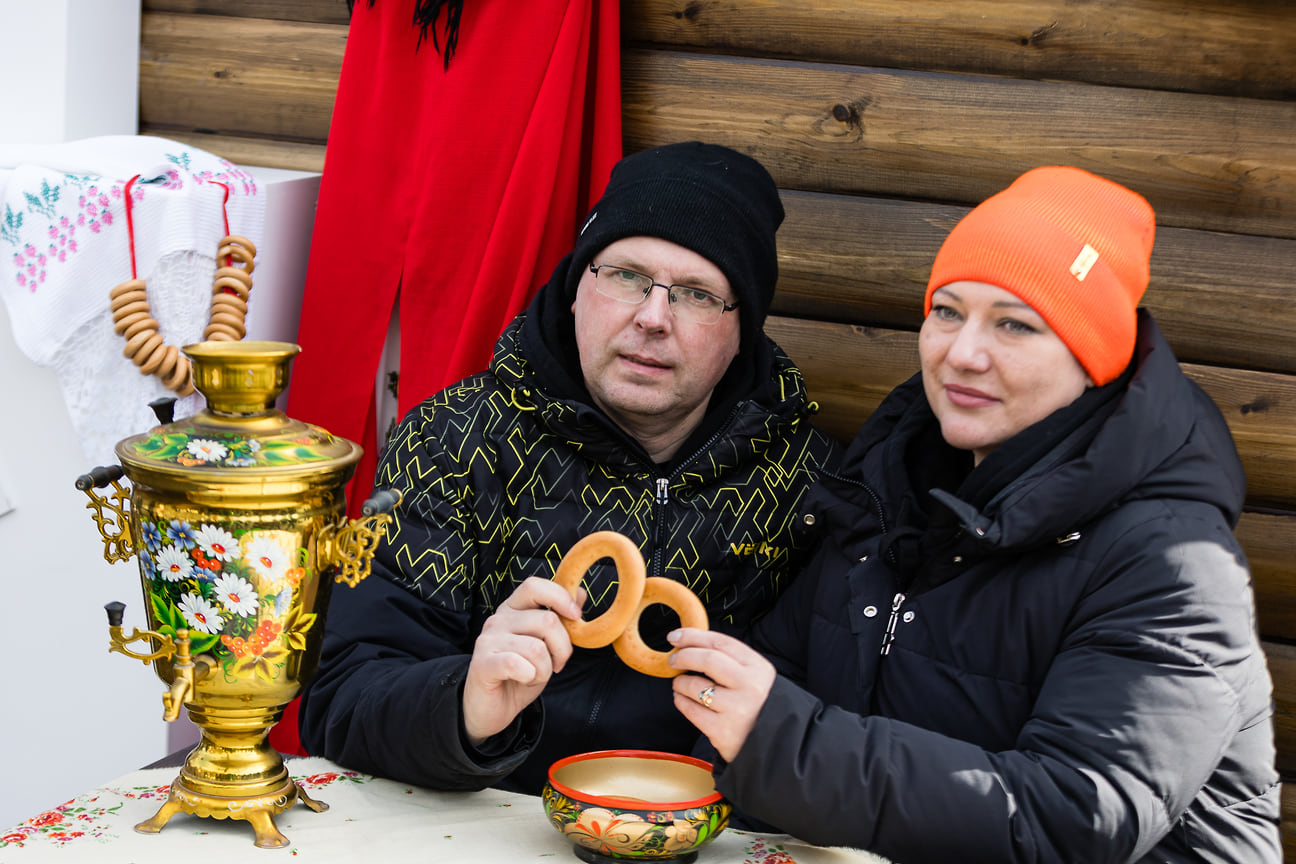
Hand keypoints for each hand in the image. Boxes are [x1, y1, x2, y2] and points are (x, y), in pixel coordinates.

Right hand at [462, 576, 583, 745]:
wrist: (491, 708)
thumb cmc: (520, 674)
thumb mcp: (545, 645)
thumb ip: (559, 619)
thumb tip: (580, 593)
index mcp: (513, 610)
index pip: (535, 586)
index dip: (560, 597)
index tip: (576, 617)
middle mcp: (498, 619)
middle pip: (547, 621)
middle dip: (562, 648)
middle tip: (555, 664)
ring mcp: (488, 640)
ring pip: (537, 648)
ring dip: (545, 669)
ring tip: (534, 675)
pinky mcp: (482, 663)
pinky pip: (518, 664)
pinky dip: (530, 676)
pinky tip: (524, 679)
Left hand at [668, 628, 775, 762]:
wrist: (773, 743)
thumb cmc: (756, 704)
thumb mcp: (754, 677)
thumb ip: (729, 660)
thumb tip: (689, 643)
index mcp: (758, 667)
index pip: (721, 643)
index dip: (693, 636)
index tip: (675, 636)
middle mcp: (750, 686)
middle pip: (707, 660)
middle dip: (684, 656)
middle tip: (673, 660)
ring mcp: (737, 709)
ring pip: (695, 686)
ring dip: (680, 682)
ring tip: (680, 684)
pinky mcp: (723, 731)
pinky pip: (691, 710)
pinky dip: (681, 701)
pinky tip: (682, 699)